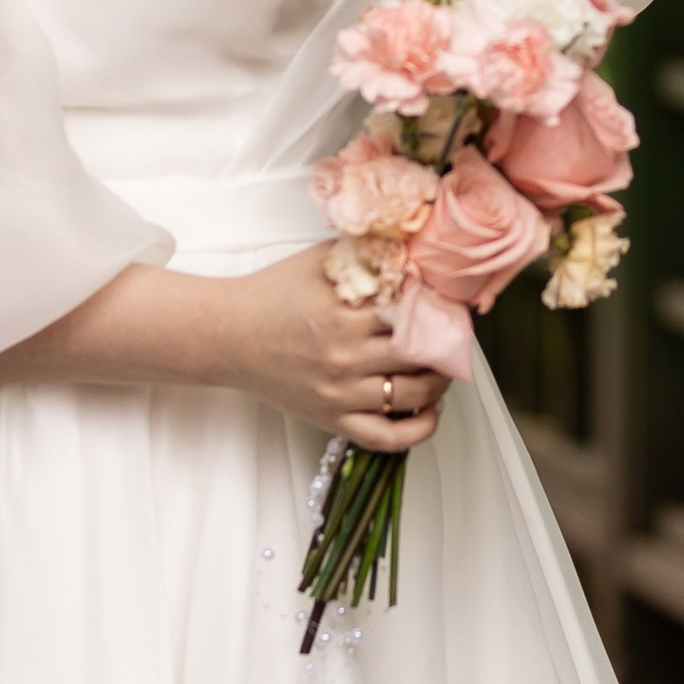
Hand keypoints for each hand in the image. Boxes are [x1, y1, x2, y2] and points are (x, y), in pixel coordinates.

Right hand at [208, 246, 445, 451]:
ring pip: (411, 395)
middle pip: (421, 355)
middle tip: (458, 333)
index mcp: (347, 315)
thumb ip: (365, 252)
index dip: (442, 308)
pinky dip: (416, 430)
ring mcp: (339, 394)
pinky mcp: (330, 419)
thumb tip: (412, 245)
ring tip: (446, 367)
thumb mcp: (320, 259)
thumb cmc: (272, 292)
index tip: (452, 303)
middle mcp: (346, 357)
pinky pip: (385, 438)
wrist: (226, 335)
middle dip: (448, 344)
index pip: (416, 314)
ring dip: (439, 382)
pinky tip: (430, 410)